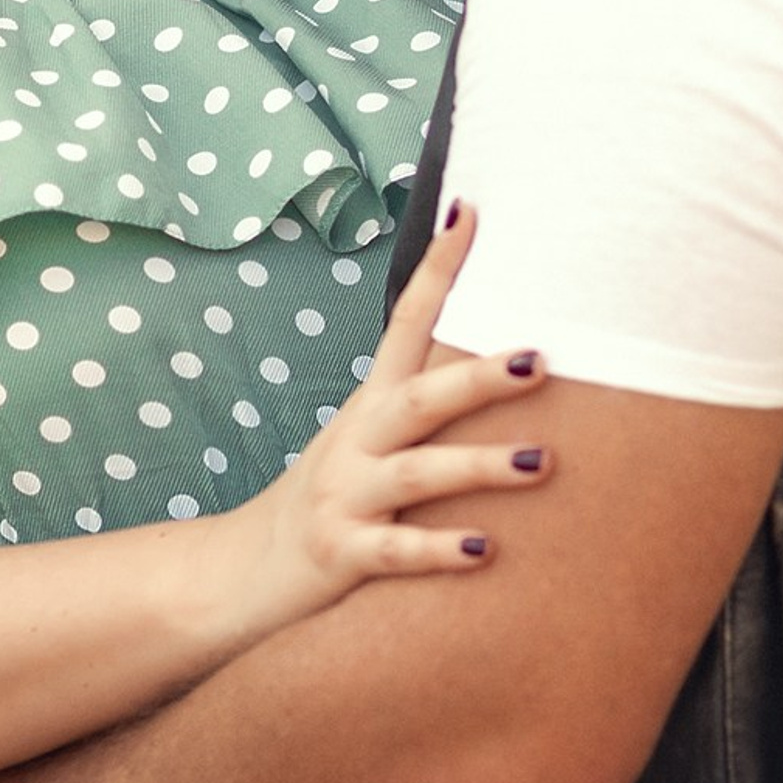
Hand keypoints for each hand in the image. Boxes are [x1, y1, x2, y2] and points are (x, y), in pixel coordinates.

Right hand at [227, 202, 549, 630]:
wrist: (242, 571)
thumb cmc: (328, 501)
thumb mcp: (363, 443)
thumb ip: (417, 412)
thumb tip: (501, 367)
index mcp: (367, 406)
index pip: (406, 321)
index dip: (437, 267)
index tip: (469, 212)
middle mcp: (355, 441)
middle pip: (420, 397)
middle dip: (479, 377)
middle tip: (539, 360)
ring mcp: (346, 496)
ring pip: (419, 474)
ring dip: (479, 466)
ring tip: (540, 461)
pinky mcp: (343, 554)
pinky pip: (397, 552)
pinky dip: (441, 550)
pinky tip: (486, 551)